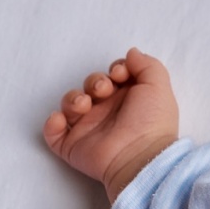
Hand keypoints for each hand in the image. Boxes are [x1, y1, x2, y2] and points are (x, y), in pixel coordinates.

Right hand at [42, 48, 179, 203]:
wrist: (138, 155)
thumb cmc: (151, 120)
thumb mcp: (158, 85)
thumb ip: (146, 64)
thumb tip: (131, 53)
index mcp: (128, 98)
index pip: (112, 76)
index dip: (113, 70)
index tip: (119, 75)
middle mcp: (108, 112)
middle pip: (90, 86)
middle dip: (93, 82)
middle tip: (103, 91)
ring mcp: (89, 128)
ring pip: (70, 104)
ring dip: (72, 98)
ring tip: (84, 106)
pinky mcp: (73, 145)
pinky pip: (53, 132)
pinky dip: (52, 124)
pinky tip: (62, 120)